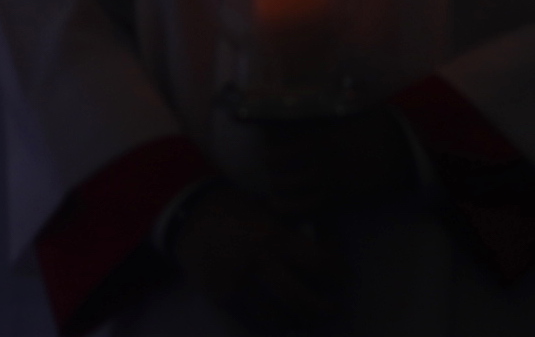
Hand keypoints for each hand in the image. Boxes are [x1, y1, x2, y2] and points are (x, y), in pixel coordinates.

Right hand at [169, 184, 343, 329]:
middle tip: (330, 308)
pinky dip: (272, 327)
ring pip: (279, 318)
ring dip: (298, 321)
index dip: (337, 273)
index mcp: (273, 234)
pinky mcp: (223, 298)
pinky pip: (254, 323)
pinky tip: (281, 324)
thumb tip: (330, 240)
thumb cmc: (237, 209)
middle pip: (302, 298)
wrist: (190, 216)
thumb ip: (297, 227)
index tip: (344, 278)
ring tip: (306, 319)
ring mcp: (239, 284)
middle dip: (323, 308)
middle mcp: (258, 262)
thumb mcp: (269, 209)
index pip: (318, 262)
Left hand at [240, 106, 417, 216]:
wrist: (406, 155)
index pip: (285, 138)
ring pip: (291, 190)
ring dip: (278, 191)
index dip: (271, 140)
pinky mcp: (339, 200)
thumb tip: (318, 89)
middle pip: (281, 165)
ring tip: (273, 192)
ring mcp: (329, 181)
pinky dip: (293, 211)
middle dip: (271, 165)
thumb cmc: (382, 127)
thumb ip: (333, 102)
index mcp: (323, 134)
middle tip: (268, 164)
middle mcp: (321, 159)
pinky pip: (309, 209)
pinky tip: (286, 210)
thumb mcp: (356, 107)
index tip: (265, 138)